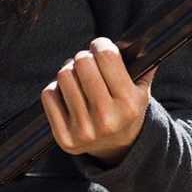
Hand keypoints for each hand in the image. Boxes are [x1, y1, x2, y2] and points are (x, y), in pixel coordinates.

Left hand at [41, 36, 155, 165]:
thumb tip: (140, 42)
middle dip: (84, 58)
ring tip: (78, 79)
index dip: (101, 44)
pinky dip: (56, 89)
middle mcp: (107, 119)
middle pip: (82, 62)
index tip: (100, 46)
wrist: (117, 149)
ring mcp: (84, 130)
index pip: (106, 55)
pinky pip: (49, 95)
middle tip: (88, 63)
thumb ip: (143, 66)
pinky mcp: (64, 138)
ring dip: (69, 72)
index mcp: (129, 104)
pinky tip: (67, 95)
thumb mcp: (141, 91)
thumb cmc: (126, 110)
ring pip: (63, 76)